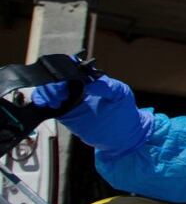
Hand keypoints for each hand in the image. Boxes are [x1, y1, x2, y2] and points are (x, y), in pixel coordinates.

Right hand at [32, 75, 152, 156]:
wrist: (122, 136)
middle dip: (52, 84)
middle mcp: (78, 87)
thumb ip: (108, 87)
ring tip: (54, 102)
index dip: (64, 70)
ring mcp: (70, 100)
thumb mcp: (121, 95)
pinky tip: (49, 107)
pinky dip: (43, 104)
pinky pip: (48, 107)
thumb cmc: (124, 111)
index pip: (72, 68)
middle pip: (56, 79)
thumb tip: (91, 83)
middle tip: (58, 94)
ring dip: (46, 93)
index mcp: (90, 79)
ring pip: (49, 92)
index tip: (64, 78)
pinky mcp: (65, 114)